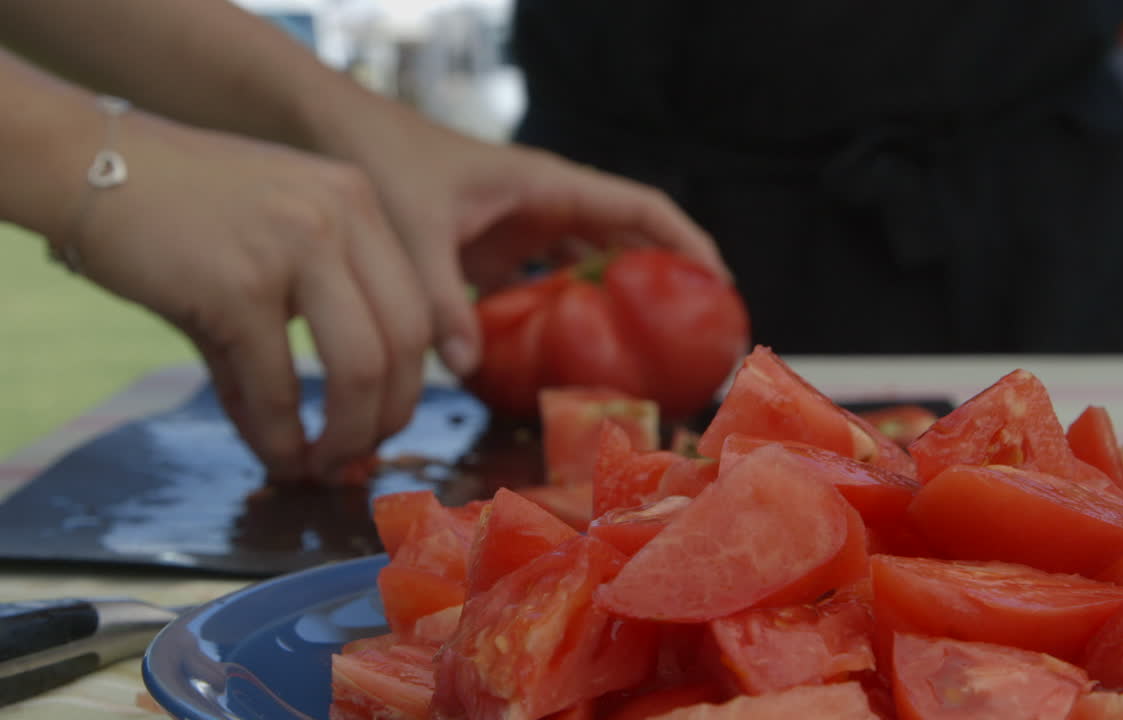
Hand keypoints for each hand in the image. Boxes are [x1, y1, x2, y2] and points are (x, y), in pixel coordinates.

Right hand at [63, 111, 429, 482]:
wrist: (89, 166)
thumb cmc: (183, 208)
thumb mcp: (277, 238)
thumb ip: (317, 314)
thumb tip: (333, 420)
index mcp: (359, 203)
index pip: (418, 307)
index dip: (412, 379)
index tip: (386, 419)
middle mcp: (341, 216)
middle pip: (404, 343)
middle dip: (389, 416)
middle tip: (359, 455)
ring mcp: (293, 248)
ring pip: (359, 369)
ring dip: (347, 436)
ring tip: (323, 464)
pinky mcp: (236, 287)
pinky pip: (277, 385)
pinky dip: (280, 437)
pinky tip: (277, 455)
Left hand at [307, 95, 728, 375]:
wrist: (343, 140)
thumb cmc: (386, 163)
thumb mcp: (414, 229)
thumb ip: (439, 297)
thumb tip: (466, 367)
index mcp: (549, 186)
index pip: (640, 208)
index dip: (687, 243)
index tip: (721, 285)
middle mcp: (549, 207)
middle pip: (632, 240)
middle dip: (671, 280)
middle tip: (700, 336)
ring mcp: (527, 231)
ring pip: (596, 265)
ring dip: (626, 301)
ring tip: (655, 356)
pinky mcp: (502, 255)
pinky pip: (554, 285)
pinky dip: (572, 315)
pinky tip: (578, 359)